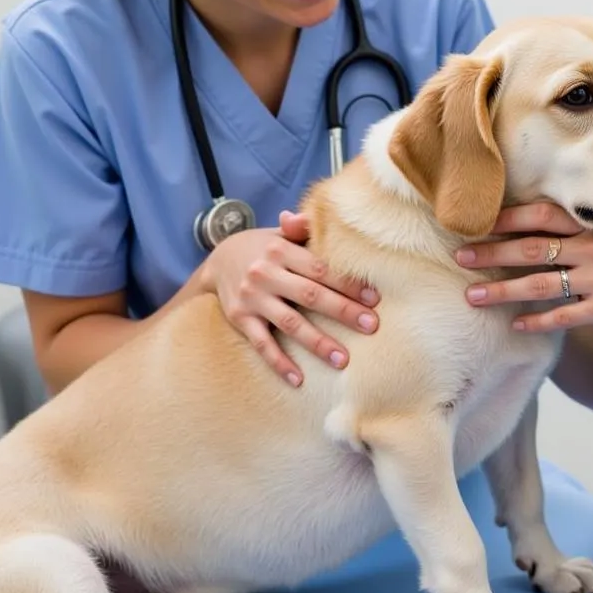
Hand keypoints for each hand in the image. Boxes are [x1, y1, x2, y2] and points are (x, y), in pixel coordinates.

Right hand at [203, 209, 379, 385]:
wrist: (217, 261)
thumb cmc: (265, 248)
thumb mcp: (282, 234)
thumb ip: (304, 229)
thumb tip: (328, 213)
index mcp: (281, 250)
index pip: (322, 269)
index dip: (349, 284)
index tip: (375, 298)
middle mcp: (266, 273)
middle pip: (311, 295)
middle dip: (344, 312)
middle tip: (372, 326)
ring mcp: (252, 298)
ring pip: (290, 324)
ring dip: (318, 343)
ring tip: (343, 360)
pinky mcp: (239, 319)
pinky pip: (262, 344)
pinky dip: (279, 363)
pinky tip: (298, 379)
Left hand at [456, 203, 592, 344]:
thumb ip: (581, 224)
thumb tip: (532, 217)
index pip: (541, 215)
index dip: (506, 219)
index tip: (476, 223)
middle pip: (532, 248)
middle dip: (491, 253)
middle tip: (459, 256)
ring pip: (540, 284)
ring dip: (502, 291)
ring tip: (472, 296)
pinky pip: (562, 316)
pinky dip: (537, 321)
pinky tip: (515, 324)